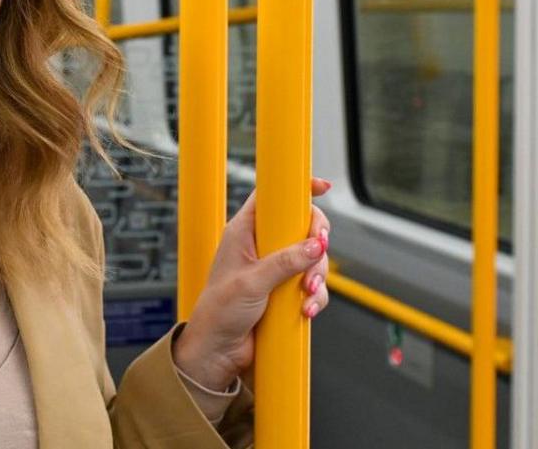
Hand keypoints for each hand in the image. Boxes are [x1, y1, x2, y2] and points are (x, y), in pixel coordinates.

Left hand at [171, 177, 331, 391]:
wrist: (217, 351)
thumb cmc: (218, 312)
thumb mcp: (250, 283)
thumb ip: (284, 262)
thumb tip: (314, 246)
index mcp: (243, 232)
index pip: (271, 196)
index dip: (296, 188)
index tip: (321, 187)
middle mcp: (261, 246)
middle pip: (301, 226)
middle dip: (315, 241)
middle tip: (318, 253)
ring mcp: (275, 268)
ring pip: (311, 257)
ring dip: (316, 275)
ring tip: (307, 293)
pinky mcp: (285, 291)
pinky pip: (311, 285)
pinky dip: (315, 296)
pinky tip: (307, 310)